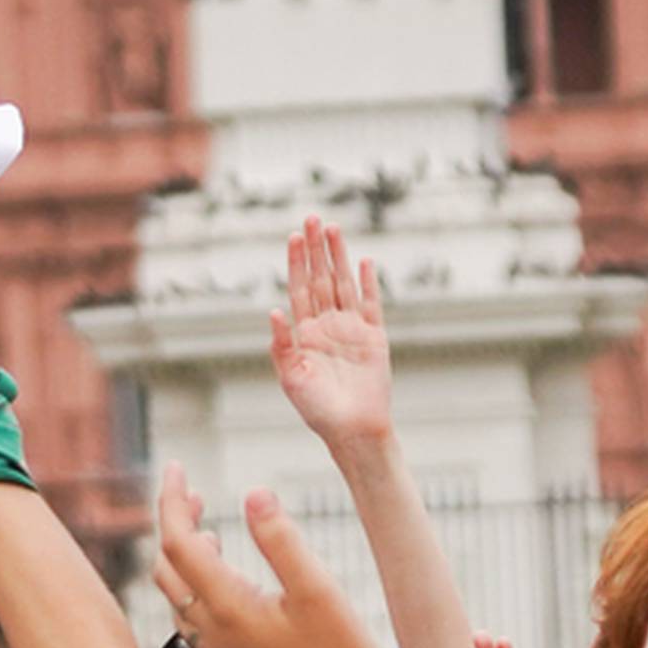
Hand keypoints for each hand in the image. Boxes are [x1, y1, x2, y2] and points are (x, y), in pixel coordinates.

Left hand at [155, 466, 381, 647]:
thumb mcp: (319, 593)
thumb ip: (282, 541)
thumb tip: (253, 494)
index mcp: (227, 607)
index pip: (180, 542)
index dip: (171, 501)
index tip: (176, 467)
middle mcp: (210, 630)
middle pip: (168, 567)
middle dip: (173, 524)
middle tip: (191, 493)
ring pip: (176, 595)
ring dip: (182, 556)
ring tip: (206, 528)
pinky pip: (191, 617)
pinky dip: (195, 585)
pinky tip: (223, 578)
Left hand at [271, 219, 393, 448]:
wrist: (352, 429)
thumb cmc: (317, 409)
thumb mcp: (291, 377)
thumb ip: (282, 344)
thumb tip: (273, 310)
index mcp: (304, 333)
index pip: (298, 288)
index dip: (295, 262)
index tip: (293, 236)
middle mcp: (327, 325)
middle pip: (320, 277)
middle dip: (315, 249)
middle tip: (311, 218)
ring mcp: (351, 329)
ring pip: (343, 283)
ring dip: (338, 256)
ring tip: (333, 228)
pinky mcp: (374, 337)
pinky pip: (371, 304)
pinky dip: (368, 283)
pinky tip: (364, 262)